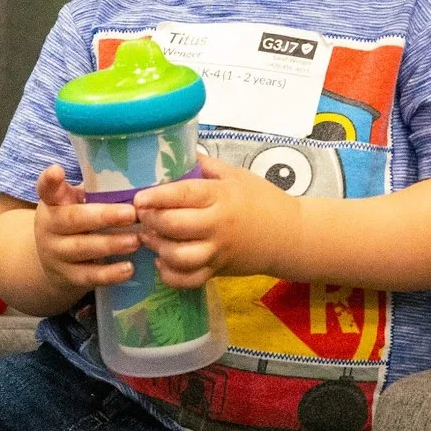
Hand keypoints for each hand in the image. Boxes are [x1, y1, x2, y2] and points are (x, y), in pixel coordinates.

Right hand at [33, 166, 143, 291]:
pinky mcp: (67, 277)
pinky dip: (110, 274)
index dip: (50, 180)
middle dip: (104, 216)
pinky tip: (129, 268)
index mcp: (52, 203)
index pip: (46, 188)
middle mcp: (49, 227)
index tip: (57, 170)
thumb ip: (94, 192)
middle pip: (73, 220)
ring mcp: (56, 254)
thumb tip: (137, 184)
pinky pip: (90, 276)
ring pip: (83, 249)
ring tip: (136, 240)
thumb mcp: (74, 204)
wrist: (52, 264)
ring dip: (112, 244)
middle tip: (132, 213)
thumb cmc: (75, 223)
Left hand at [133, 154, 297, 288]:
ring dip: (159, 248)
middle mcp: (218, 225)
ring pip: (180, 257)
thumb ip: (205, 165)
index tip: (139, 197)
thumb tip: (176, 149)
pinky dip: (171, 275)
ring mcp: (218, 251)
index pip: (185, 195)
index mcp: (222, 197)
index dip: (158, 197)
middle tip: (143, 214)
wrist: (290, 235)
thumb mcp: (237, 176)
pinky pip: (189, 280)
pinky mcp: (218, 271)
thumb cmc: (263, 200)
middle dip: (153, 220)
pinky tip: (163, 261)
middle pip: (176, 226)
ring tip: (150, 237)